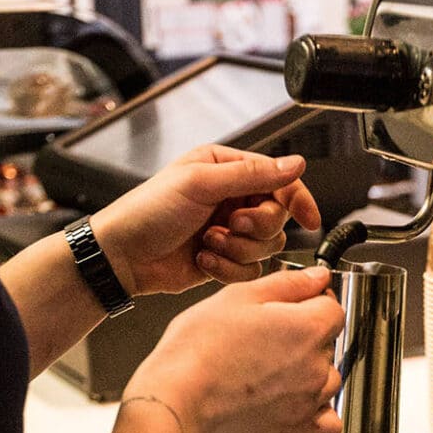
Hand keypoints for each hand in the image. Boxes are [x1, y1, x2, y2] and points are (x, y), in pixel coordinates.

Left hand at [89, 146, 322, 296]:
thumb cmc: (147, 212)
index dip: (297, 198)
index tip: (309, 218)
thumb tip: (295, 163)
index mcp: (226, 169)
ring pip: (266, 246)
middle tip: (229, 225)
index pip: (278, 180)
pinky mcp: (224, 259)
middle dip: (255, 227)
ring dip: (238, 249)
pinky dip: (228, 269)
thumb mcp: (200, 183)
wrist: (122, 256)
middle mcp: (231, 198)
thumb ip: (252, 174)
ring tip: (208, 244)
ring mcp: (228, 230)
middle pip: (276, 217)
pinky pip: (250, 269)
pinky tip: (203, 260)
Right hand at [127, 265, 346, 432]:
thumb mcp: (239, 297)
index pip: (333, 307)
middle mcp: (316, 365)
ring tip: (269, 369)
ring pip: (328, 379)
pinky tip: (294, 402)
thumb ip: (287, 284)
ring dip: (309, 372)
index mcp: (307, 327)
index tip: (292, 305)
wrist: (178, 399)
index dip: (312, 302)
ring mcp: (308, 399)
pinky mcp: (295, 427)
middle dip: (303, 336)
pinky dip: (318, 412)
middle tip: (263, 337)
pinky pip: (328, 423)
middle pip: (328, 343)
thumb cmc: (198, 349)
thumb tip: (318, 277)